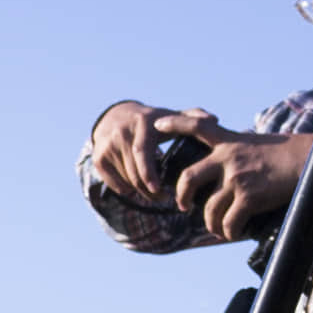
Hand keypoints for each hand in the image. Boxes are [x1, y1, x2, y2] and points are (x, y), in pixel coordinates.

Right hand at [84, 100, 221, 204]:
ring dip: (140, 191)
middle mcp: (122, 133)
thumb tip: (214, 120)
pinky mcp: (98, 156)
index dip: (149, 173)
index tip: (159, 190)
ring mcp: (107, 145)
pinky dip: (125, 189)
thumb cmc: (153, 121)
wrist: (117, 116)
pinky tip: (136, 185)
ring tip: (153, 191)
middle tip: (163, 197)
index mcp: (143, 124)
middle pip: (134, 173)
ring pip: (126, 180)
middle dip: (149, 190)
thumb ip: (194, 118)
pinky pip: (113, 183)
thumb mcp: (171, 117)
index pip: (142, 153)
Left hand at [173, 131, 312, 239]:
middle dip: (182, 195)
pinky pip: (229, 222)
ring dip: (211, 224)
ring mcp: (236, 178)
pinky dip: (230, 231)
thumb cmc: (288, 153)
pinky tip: (235, 233)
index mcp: (229, 141)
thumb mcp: (257, 144)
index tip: (158, 126)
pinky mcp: (248, 197)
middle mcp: (227, 158)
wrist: (310, 159)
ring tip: (218, 228)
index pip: (196, 127)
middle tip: (183, 205)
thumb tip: (227, 174)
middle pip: (189, 178)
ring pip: (209, 209)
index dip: (175, 124)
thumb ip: (238, 153)